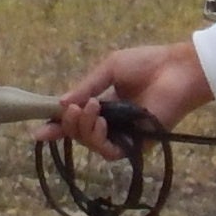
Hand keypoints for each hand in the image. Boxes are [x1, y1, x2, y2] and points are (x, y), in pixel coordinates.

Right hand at [45, 39, 212, 158]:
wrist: (177, 70)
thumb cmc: (146, 64)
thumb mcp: (108, 69)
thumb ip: (85, 87)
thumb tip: (60, 104)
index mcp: (104, 103)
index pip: (76, 119)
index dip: (56, 125)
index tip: (38, 131)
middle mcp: (111, 122)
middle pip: (78, 133)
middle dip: (68, 123)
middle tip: (73, 108)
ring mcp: (123, 134)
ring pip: (89, 143)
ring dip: (82, 128)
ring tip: (90, 109)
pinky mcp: (137, 144)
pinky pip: (108, 151)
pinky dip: (97, 138)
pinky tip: (101, 121)